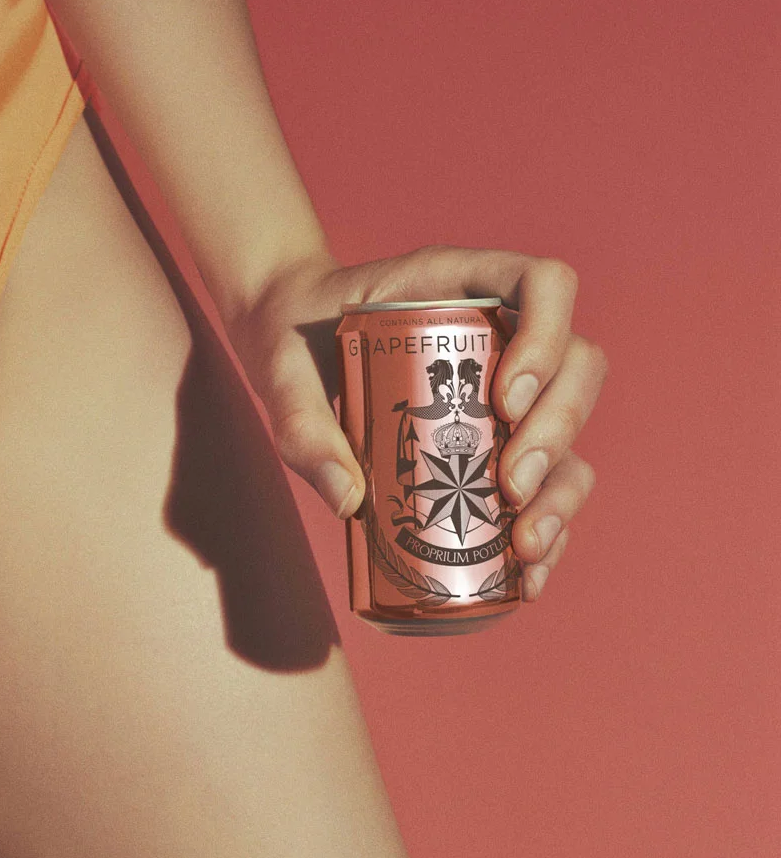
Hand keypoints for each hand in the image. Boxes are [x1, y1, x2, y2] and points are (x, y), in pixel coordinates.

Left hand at [225, 245, 607, 602]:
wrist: (290, 339)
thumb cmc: (292, 336)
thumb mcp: (280, 367)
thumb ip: (300, 422)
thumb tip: (349, 500)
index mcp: (460, 284)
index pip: (544, 284)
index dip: (548, 338)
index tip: (504, 401)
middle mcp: (501, 331)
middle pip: (577, 367)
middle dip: (555, 434)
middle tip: (509, 490)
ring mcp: (507, 386)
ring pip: (573, 429)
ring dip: (562, 490)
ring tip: (525, 545)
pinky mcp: (499, 438)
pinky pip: (549, 477)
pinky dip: (550, 524)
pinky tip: (529, 573)